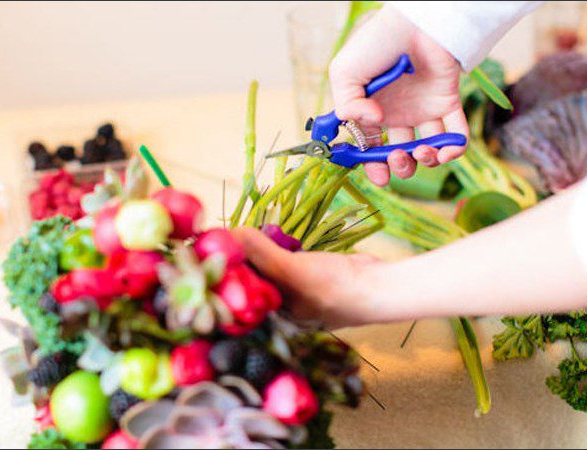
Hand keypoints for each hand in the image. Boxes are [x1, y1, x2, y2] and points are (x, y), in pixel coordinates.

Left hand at [232, 227, 381, 328]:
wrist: (377, 286)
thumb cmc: (333, 288)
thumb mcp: (290, 270)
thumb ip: (260, 253)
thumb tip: (232, 233)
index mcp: (270, 320)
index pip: (234, 298)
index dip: (221, 275)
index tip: (209, 251)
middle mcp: (277, 311)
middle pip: (246, 283)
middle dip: (236, 261)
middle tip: (224, 236)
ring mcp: (291, 295)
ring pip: (262, 271)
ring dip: (254, 253)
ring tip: (241, 234)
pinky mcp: (303, 279)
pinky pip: (279, 263)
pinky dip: (273, 250)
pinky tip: (266, 237)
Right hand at [329, 6, 467, 185]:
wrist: (415, 23)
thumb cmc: (377, 43)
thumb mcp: (345, 72)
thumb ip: (346, 105)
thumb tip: (371, 124)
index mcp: (372, 110)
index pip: (371, 148)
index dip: (374, 166)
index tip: (379, 176)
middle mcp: (398, 114)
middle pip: (401, 154)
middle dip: (401, 166)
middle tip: (400, 159)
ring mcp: (424, 109)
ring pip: (428, 149)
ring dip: (427, 160)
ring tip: (423, 151)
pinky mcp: (448, 102)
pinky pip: (456, 134)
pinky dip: (455, 149)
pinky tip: (446, 150)